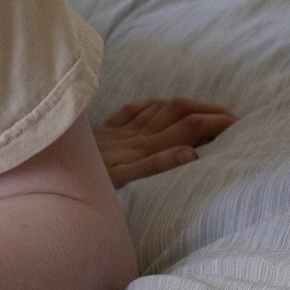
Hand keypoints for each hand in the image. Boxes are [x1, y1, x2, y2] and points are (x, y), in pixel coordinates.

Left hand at [95, 96, 236, 186]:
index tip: (237, 124)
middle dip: (207, 111)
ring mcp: (119, 131)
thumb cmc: (87, 184)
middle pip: (178, 114)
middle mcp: (133, 135)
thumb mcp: (119, 180)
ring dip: (186, 106)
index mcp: (142, 147)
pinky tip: (159, 105)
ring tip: (207, 109)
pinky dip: (150, 106)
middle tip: (232, 116)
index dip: (213, 122)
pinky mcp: (104, 131)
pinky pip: (132, 111)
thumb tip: (191, 152)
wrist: (51, 172)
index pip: (187, 128)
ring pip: (159, 109)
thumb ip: (155, 166)